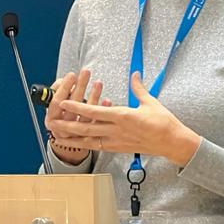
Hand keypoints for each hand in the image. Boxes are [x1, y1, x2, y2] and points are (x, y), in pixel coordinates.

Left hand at [52, 71, 201, 166]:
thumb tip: (134, 74)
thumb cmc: (163, 122)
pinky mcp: (118, 148)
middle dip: (67, 125)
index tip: (64, 103)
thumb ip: (138, 88)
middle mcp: (117, 130)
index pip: (96, 111)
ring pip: (89, 140)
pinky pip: (97, 146)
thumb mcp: (150, 102)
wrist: (172, 142)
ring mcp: (116, 141)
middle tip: (51, 122)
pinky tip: (74, 143)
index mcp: (123, 116)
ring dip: (71, 138)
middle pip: (87, 128)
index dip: (78, 107)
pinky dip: (83, 144)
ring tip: (55, 135)